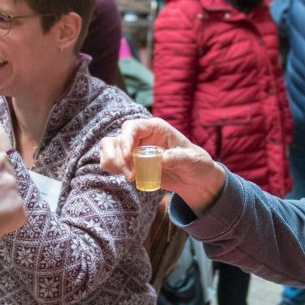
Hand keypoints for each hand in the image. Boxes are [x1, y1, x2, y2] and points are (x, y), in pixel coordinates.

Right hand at [99, 118, 223, 213]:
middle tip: (131, 175)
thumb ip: (178, 158)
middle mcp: (141, 135)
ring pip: (108, 149)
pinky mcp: (129, 161)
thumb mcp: (192, 160)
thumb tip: (162, 159)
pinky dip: (112, 169)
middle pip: (116, 139)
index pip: (131, 127)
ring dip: (113, 164)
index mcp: (154, 128)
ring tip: (131, 177)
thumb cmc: (195, 163)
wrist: (194, 177)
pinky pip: (110, 160)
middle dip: (118, 158)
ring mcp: (133, 147)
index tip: (127, 158)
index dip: (125, 141)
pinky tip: (127, 177)